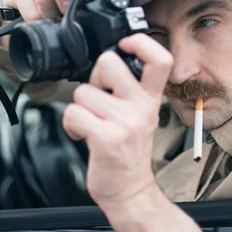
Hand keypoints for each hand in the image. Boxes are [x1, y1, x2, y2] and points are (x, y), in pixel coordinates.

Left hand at [62, 33, 173, 205]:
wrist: (129, 190)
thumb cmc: (128, 152)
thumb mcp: (140, 116)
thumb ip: (130, 90)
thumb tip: (106, 63)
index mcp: (151, 99)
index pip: (160, 59)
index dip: (140, 42)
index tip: (125, 43)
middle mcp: (142, 108)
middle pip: (109, 62)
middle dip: (94, 76)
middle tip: (98, 95)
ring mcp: (126, 123)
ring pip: (83, 91)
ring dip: (79, 107)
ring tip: (90, 122)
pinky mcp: (107, 138)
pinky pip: (74, 113)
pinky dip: (71, 124)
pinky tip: (82, 133)